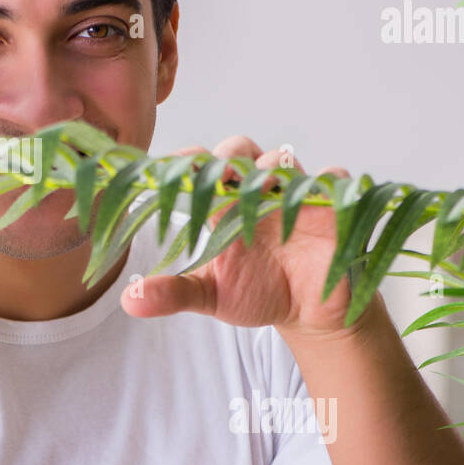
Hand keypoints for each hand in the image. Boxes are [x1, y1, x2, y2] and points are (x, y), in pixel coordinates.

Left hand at [120, 135, 365, 338]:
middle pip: (239, 151)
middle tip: (219, 174)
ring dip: (271, 167)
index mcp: (223, 207)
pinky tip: (313, 199)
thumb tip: (129, 300)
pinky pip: (333, 181)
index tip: (171, 169)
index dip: (187, 163)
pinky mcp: (331, 207)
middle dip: (228, 155)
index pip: (201, 170)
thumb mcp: (212, 295)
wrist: (310, 312)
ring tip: (262, 187)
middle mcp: (256, 194)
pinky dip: (325, 182)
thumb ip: (173, 293)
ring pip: (283, 160)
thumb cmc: (258, 293)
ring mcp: (293, 196)